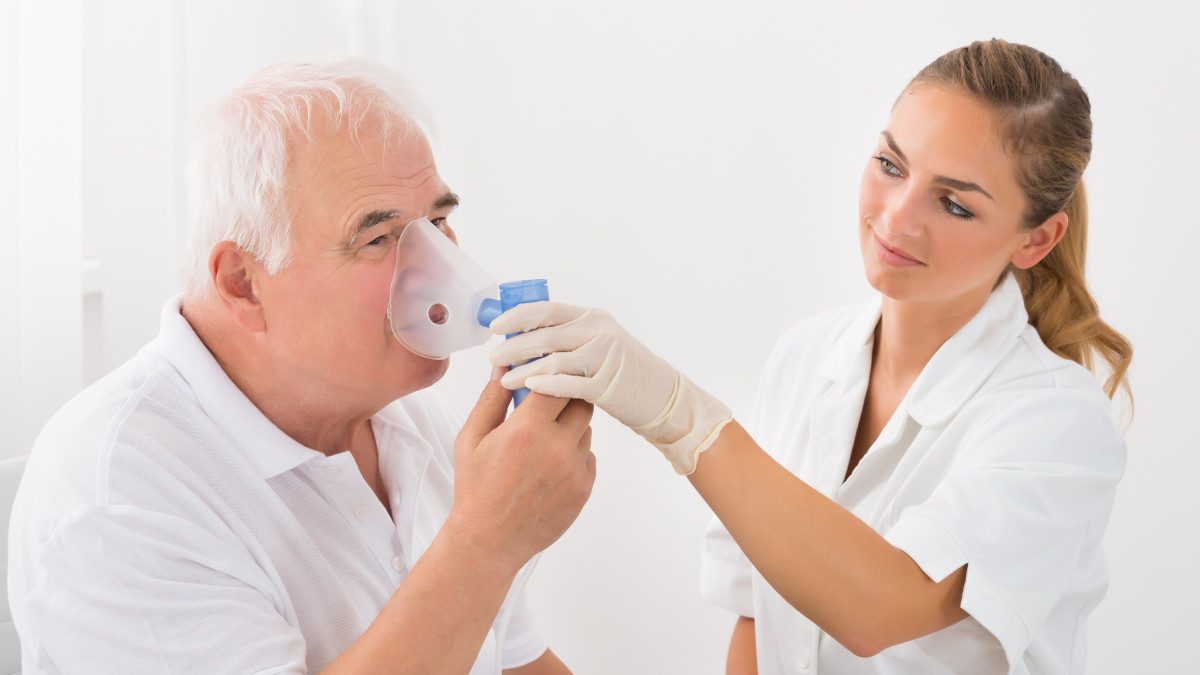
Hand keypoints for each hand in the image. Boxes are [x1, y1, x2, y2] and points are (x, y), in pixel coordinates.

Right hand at [446, 372, 595, 572]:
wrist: (489, 541)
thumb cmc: (476, 488)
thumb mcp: (471, 438)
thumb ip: (491, 398)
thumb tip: (504, 367)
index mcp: (527, 429)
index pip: (558, 382)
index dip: (554, 375)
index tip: (549, 373)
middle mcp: (557, 447)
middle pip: (581, 402)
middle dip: (566, 399)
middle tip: (549, 405)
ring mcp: (574, 469)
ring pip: (585, 430)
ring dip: (570, 428)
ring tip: (542, 443)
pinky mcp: (584, 488)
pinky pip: (588, 457)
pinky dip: (574, 455)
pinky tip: (550, 467)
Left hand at [488, 302, 731, 474]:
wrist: (661, 396)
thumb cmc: (622, 373)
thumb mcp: (598, 343)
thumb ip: (568, 339)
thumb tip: (523, 340)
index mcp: (592, 318)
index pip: (547, 310)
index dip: (518, 317)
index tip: (495, 327)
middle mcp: (598, 332)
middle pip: (546, 335)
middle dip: (514, 347)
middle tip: (494, 359)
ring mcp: (604, 358)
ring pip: (553, 360)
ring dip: (524, 369)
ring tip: (504, 380)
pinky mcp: (608, 385)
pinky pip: (569, 384)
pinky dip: (547, 384)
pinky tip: (529, 388)